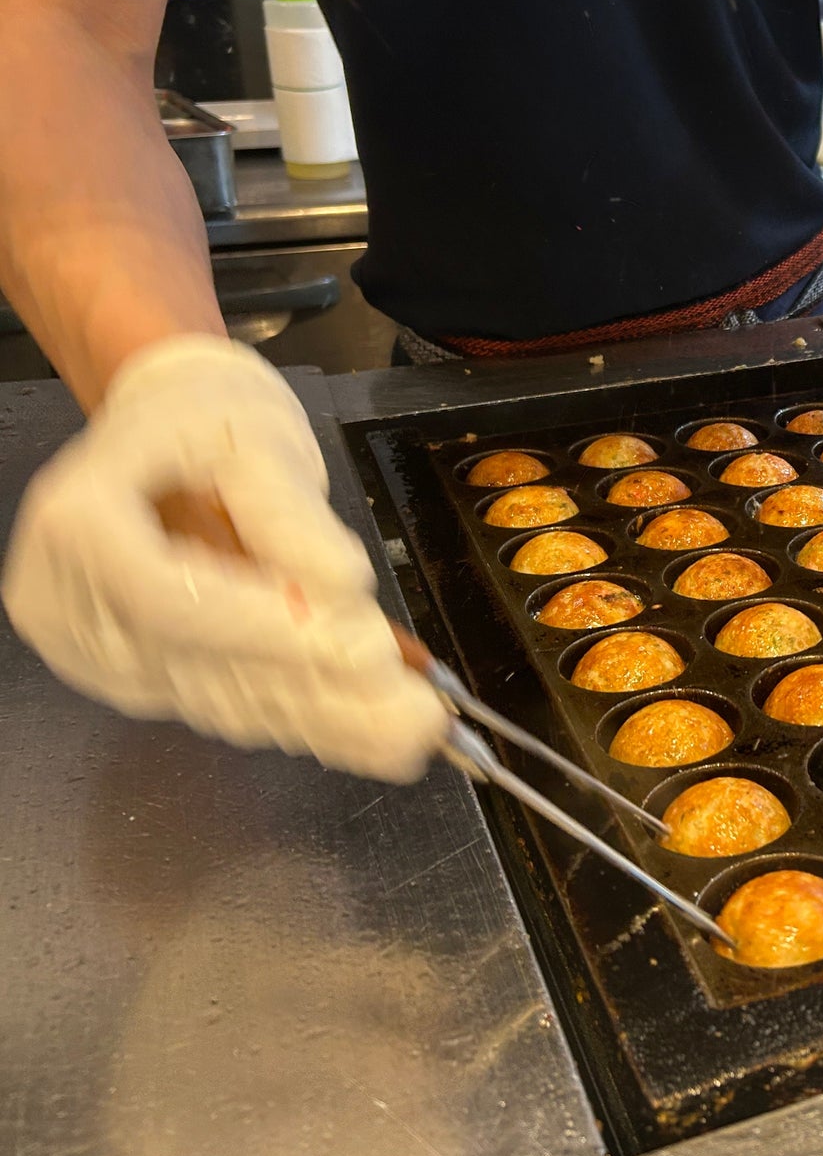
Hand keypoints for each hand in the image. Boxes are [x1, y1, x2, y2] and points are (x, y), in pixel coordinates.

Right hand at [1, 336, 447, 781]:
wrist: (168, 426)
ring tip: (414, 732)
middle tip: (417, 714)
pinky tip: (376, 737)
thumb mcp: (253, 438)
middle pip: (204, 666)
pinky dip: (308, 722)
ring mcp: (102, 652)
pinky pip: (232, 704)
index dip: (260, 628)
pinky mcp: (146, 679)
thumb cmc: (204, 417)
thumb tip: (341, 581)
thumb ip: (288, 513)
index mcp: (80, 521)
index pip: (165, 596)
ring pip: (226, 700)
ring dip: (326, 722)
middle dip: (321, 694)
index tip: (350, 649)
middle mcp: (72, 603)